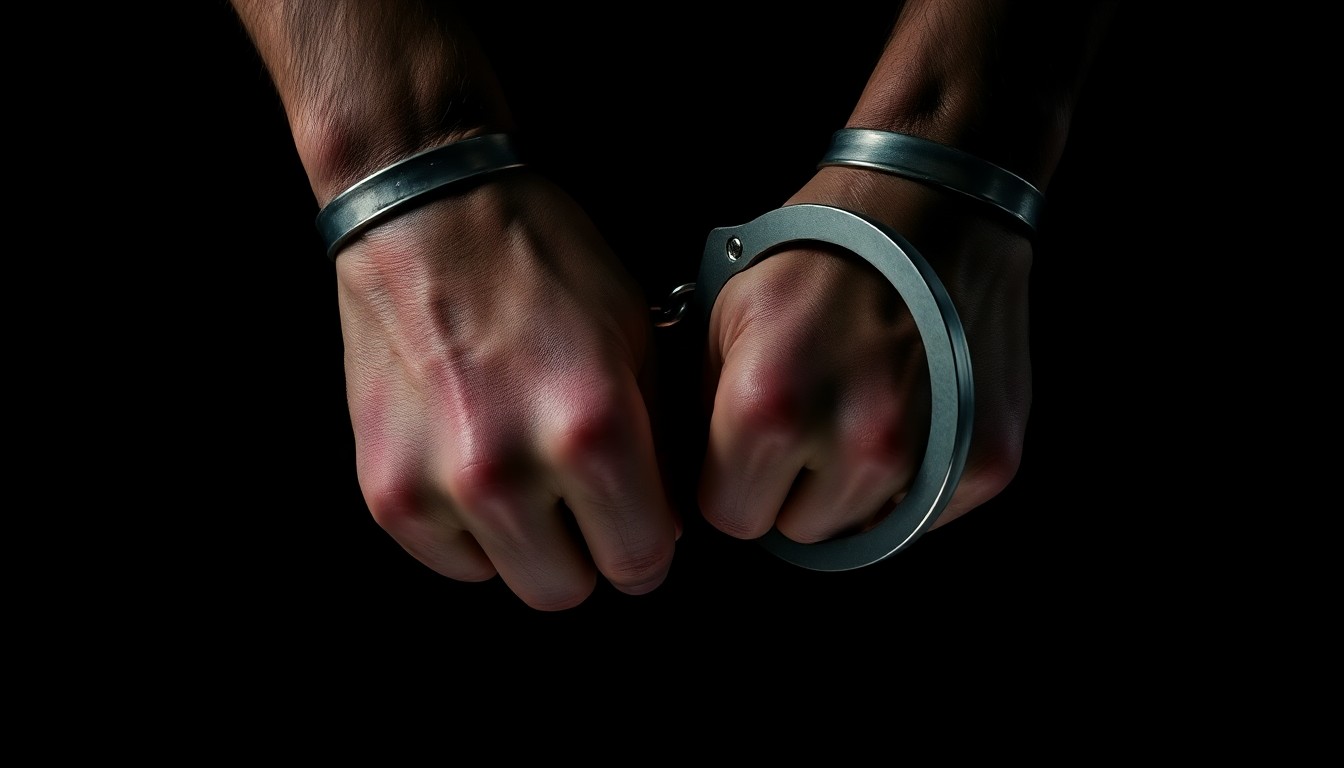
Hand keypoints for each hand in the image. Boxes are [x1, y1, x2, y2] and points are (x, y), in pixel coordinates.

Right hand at [335, 171, 677, 609]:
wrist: (427, 213)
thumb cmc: (539, 262)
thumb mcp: (635, 335)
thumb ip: (660, 441)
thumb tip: (669, 524)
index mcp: (592, 429)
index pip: (641, 559)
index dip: (650, 544)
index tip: (640, 527)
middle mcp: (510, 471)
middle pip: (570, 590)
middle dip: (589, 554)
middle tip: (584, 506)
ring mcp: (436, 485)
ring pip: (509, 581)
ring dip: (529, 545)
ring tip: (529, 477)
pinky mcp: (383, 490)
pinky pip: (448, 559)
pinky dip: (468, 531)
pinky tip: (476, 468)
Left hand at [698, 166, 1031, 543]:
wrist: (936, 202)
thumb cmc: (824, 250)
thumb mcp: (727, 313)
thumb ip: (701, 409)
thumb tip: (688, 480)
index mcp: (769, 409)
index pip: (728, 515)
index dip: (734, 479)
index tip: (749, 445)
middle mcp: (855, 445)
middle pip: (797, 531)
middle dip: (794, 488)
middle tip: (813, 415)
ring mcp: (930, 458)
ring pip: (864, 532)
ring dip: (854, 488)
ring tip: (861, 409)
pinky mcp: (987, 460)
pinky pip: (926, 517)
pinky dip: (915, 483)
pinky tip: (911, 415)